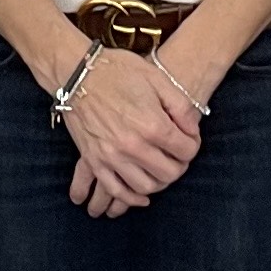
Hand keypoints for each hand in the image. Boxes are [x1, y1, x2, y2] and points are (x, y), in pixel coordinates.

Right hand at [57, 47, 202, 217]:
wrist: (77, 73)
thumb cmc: (118, 72)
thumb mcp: (157, 79)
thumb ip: (180, 106)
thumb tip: (192, 131)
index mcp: (152, 124)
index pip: (187, 151)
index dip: (193, 145)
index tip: (188, 139)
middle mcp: (133, 146)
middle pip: (170, 173)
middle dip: (180, 165)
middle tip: (177, 155)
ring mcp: (111, 156)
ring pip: (146, 187)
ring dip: (159, 182)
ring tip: (160, 168)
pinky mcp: (94, 161)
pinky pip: (116, 190)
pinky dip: (131, 198)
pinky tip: (141, 195)